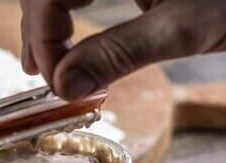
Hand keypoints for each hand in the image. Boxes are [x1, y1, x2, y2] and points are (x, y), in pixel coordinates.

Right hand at [20, 0, 225, 99]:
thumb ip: (122, 53)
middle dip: (40, 31)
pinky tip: (67, 40)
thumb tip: (66, 86)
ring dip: (46, 23)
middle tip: (45, 77)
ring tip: (45, 64)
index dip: (44, 36)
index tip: (58, 80)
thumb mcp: (185, 28)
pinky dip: (66, 14)